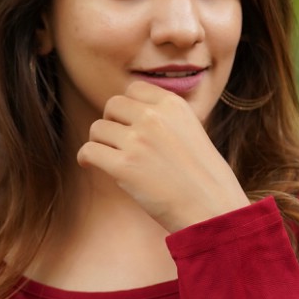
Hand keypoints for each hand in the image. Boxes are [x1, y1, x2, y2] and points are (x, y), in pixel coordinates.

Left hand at [76, 79, 252, 233]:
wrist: (212, 208)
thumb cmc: (203, 177)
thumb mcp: (191, 131)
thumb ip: (164, 119)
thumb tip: (130, 114)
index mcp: (172, 105)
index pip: (134, 89)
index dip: (127, 107)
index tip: (128, 123)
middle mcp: (153, 117)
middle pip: (112, 105)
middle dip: (111, 122)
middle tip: (117, 142)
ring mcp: (138, 141)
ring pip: (97, 128)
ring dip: (99, 142)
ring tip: (109, 157)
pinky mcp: (124, 166)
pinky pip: (89, 151)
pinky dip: (86, 158)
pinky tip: (91, 165)